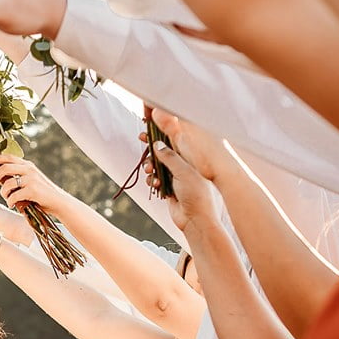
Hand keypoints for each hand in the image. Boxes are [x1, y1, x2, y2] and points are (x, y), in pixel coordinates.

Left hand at [0, 155, 68, 214]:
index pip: (9, 157)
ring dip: (3, 193)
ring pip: (7, 184)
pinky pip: (13, 196)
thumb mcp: (31, 179)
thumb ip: (19, 175)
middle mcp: (29, 169)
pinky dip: (10, 202)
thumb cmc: (42, 193)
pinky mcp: (32, 190)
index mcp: (28, 165)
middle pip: (5, 168)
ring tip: (7, 198)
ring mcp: (31, 179)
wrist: (58, 201)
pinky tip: (12, 205)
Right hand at [148, 108, 225, 229]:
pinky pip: (156, 177)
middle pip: (164, 146)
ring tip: (151, 172)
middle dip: (153, 144)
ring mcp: (176, 173)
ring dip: (152, 165)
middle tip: (142, 139)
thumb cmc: (197, 194)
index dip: (163, 125)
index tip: (150, 117)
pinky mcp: (169, 185)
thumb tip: (157, 144)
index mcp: (191, 154)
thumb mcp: (183, 171)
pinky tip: (156, 184)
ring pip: (158, 162)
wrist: (196, 220)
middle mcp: (184, 161)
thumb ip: (169, 156)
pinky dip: (153, 179)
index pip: (175, 134)